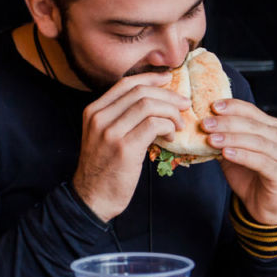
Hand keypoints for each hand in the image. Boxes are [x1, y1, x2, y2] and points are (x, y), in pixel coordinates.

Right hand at [72, 73, 189, 221]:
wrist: (92, 198)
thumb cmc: (103, 169)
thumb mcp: (103, 136)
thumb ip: (120, 117)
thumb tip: (152, 102)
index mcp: (94, 111)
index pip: (126, 83)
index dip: (150, 78)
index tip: (168, 79)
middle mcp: (99, 118)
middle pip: (140, 92)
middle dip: (167, 95)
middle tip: (183, 103)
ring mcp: (110, 132)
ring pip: (149, 106)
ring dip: (171, 112)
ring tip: (179, 124)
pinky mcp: (124, 148)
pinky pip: (154, 124)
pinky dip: (168, 126)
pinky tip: (171, 135)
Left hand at [203, 99, 276, 224]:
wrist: (262, 206)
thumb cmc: (248, 176)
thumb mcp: (232, 153)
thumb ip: (223, 139)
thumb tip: (203, 124)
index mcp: (272, 128)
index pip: (252, 112)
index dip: (233, 107)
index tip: (213, 106)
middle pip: (253, 125)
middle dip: (227, 123)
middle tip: (206, 124)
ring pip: (256, 142)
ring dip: (232, 138)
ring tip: (211, 139)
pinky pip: (261, 161)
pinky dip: (242, 155)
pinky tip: (226, 153)